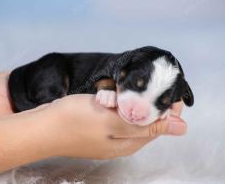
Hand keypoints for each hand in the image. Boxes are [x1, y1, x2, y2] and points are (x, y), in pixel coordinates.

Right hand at [40, 94, 186, 158]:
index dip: (167, 105)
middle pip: (146, 117)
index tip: (166, 84)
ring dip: (128, 98)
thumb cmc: (76, 122)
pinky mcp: (98, 125)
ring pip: (129, 112)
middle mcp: (123, 140)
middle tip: (135, 82)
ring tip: (115, 89)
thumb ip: (148, 125)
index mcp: (131, 142)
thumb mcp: (114, 121)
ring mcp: (109, 133)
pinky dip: (114, 100)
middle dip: (145, 99)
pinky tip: (106, 94)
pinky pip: (115, 110)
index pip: (161, 123)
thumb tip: (183, 129)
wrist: (41, 126)